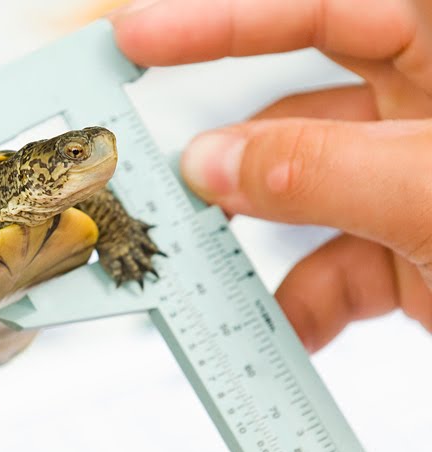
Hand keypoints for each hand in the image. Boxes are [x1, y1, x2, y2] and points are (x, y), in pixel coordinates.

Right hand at [112, 0, 431, 350]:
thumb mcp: (429, 192)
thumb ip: (318, 170)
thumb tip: (213, 163)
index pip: (316, 9)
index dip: (219, 19)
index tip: (137, 39)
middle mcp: (421, 110)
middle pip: (292, 108)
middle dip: (224, 152)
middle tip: (157, 175)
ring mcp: (408, 182)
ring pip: (301, 197)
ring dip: (253, 242)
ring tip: (207, 271)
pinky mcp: (409, 247)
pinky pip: (338, 265)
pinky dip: (305, 301)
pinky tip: (290, 329)